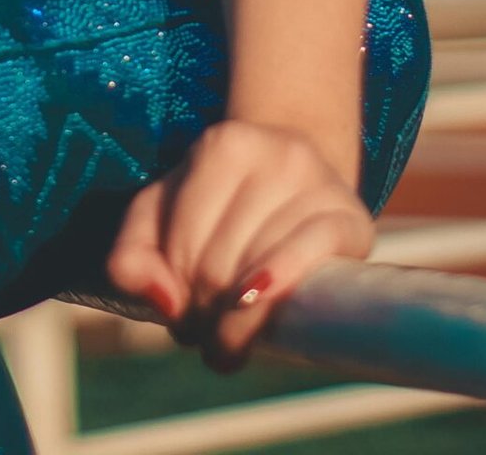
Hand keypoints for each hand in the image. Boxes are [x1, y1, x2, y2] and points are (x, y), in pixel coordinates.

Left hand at [105, 117, 374, 369]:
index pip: (182, 242)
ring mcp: (316, 180)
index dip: (176, 292)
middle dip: (204, 313)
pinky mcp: (350, 215)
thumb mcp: (165, 214)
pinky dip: (280, 283)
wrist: (304, 182)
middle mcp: (272, 151)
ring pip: (257, 267)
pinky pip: (309, 252)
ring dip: (235, 323)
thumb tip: (163, 301)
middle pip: (218, 262)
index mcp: (221, 144)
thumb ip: (134, 253)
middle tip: (204, 334)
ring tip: (227, 340)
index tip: (180, 314)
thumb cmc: (222, 204)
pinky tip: (259, 305)